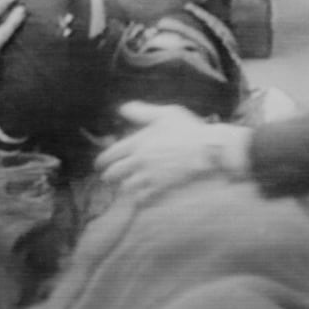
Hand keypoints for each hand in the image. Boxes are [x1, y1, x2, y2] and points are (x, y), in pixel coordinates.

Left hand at [94, 101, 252, 195]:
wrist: (208, 149)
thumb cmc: (189, 129)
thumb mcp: (165, 113)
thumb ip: (141, 112)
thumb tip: (122, 109)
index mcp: (137, 142)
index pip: (109, 155)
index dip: (101, 161)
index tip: (99, 165)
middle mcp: (139, 161)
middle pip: (112, 174)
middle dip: (109, 176)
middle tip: (109, 178)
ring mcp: (149, 176)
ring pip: (125, 188)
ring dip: (124, 187)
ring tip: (126, 186)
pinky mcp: (161, 188)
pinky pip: (142, 199)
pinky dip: (139, 198)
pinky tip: (141, 196)